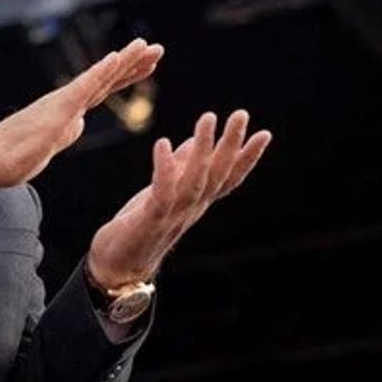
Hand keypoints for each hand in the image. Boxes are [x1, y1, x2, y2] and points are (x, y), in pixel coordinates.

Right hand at [0, 38, 163, 202]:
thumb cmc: (11, 158)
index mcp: (67, 111)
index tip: (146, 65)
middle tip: (157, 49)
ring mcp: (62, 103)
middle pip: (106, 79)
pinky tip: (117, 58)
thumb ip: (64, 133)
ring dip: (124, 61)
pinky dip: (102, 71)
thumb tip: (78, 123)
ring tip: (145, 46)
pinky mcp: (57, 109)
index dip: (124, 76)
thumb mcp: (48, 147)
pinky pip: (84, 87)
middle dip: (133, 63)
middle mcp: (66, 101)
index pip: (102, 90)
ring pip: (99, 78)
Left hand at [86, 110, 271, 288]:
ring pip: (195, 181)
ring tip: (208, 119)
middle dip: (231, 145)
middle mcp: (190, 209)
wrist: (117, 267)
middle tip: (242, 114)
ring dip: (203, 149)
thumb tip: (195, 141)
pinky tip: (164, 143)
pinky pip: (161, 193)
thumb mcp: (164, 193)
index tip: (264, 133)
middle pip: (217, 175)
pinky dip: (165, 168)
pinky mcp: (149, 221)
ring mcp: (172, 216)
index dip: (246, 158)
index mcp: (196, 203)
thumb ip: (182, 169)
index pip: (227, 178)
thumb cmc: (140, 228)